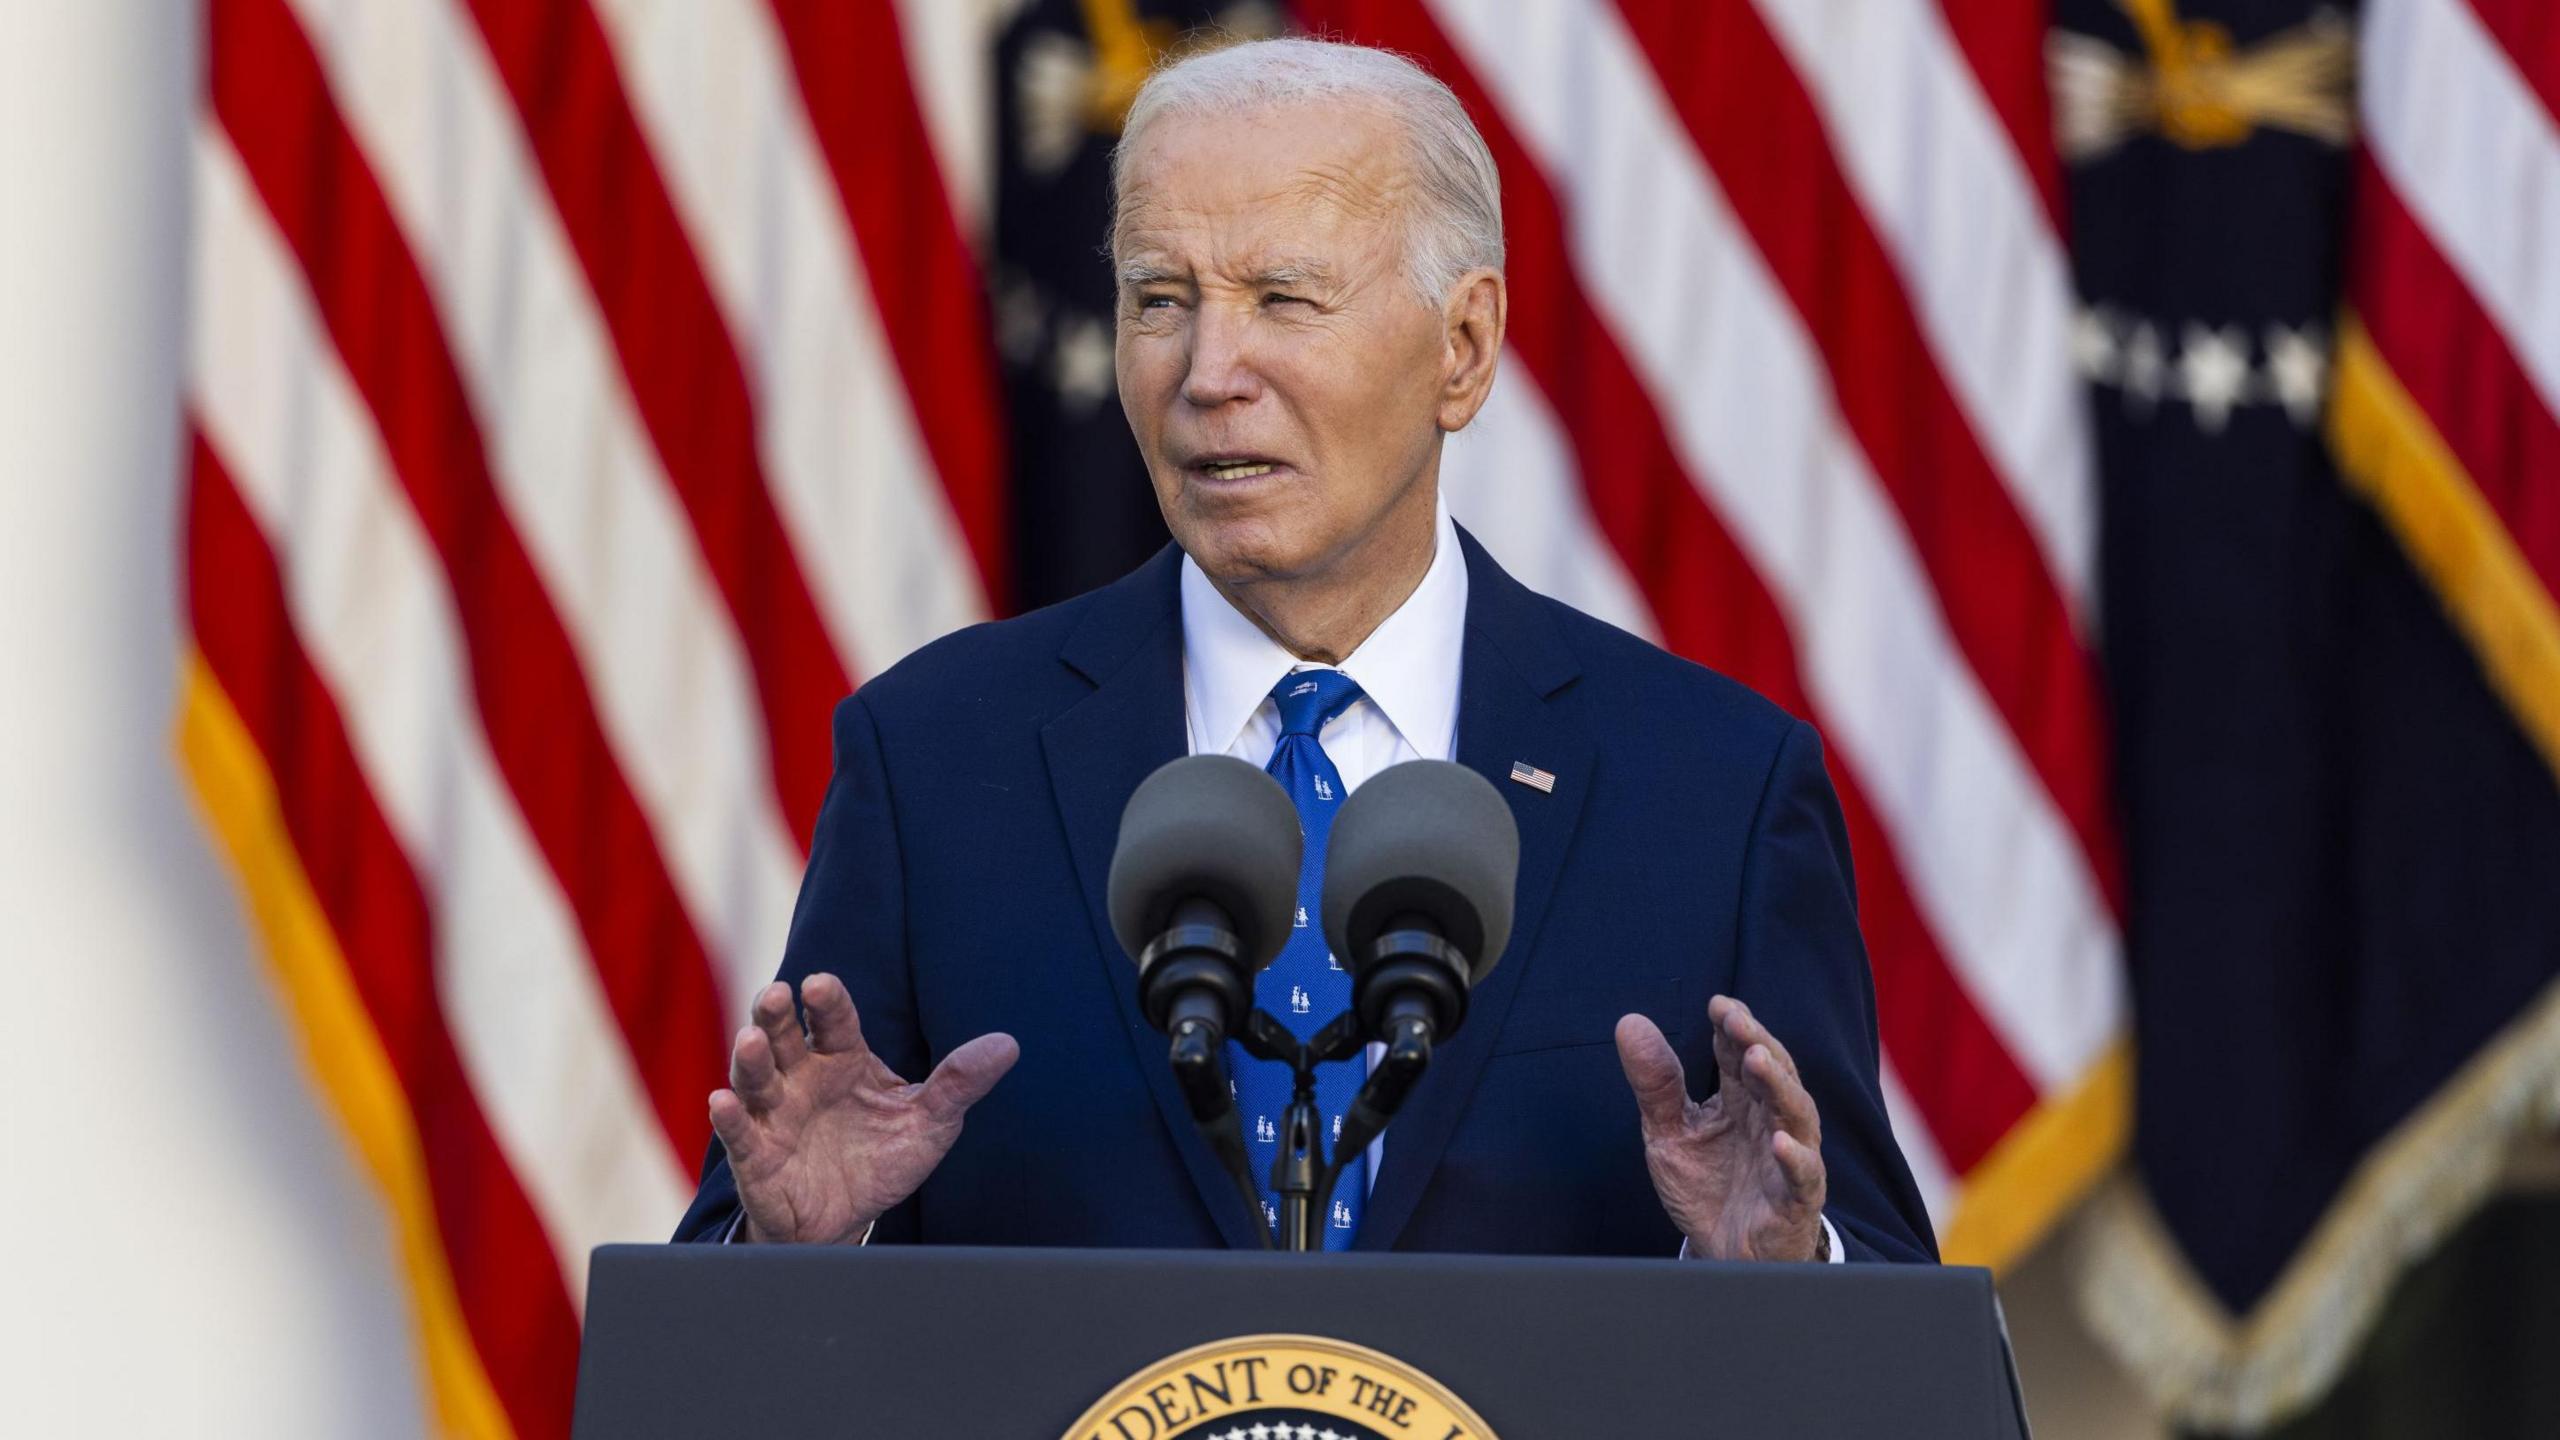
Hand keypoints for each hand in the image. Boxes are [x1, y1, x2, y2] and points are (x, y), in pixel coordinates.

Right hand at [708, 973, 1018, 1243]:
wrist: (847, 1220)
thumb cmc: (882, 1158)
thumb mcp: (929, 1123)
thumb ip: (960, 1083)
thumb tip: (1008, 1045)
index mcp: (842, 1058)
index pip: (834, 1020)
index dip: (826, 1001)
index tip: (820, 983)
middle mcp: (802, 1077)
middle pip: (783, 1036)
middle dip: (773, 1014)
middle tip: (775, 994)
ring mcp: (774, 1114)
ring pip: (755, 1077)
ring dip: (749, 1059)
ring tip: (751, 1041)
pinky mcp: (755, 1155)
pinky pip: (739, 1132)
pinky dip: (728, 1118)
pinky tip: (722, 1102)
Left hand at [1616, 996, 1826, 1261]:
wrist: (1721, 1253)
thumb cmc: (1705, 1187)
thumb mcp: (1668, 1132)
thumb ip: (1655, 1083)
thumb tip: (1629, 1021)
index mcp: (1740, 1100)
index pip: (1740, 1053)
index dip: (1732, 1026)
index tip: (1717, 1004)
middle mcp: (1769, 1120)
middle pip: (1773, 1073)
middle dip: (1756, 1042)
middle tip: (1736, 1020)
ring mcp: (1787, 1157)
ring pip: (1796, 1113)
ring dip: (1778, 1085)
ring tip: (1756, 1060)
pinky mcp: (1796, 1199)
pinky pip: (1804, 1175)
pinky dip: (1795, 1157)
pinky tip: (1779, 1141)